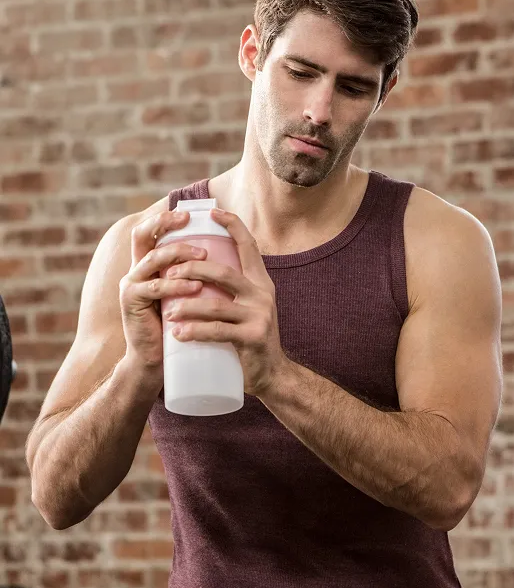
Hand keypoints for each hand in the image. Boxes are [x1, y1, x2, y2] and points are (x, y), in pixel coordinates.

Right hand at [119, 210, 206, 371]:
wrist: (155, 361)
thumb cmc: (177, 325)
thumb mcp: (184, 294)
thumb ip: (193, 274)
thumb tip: (224, 253)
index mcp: (147, 265)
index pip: (151, 232)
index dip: (165, 218)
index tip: (188, 212)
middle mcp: (135, 271)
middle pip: (143, 236)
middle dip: (165, 224)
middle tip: (189, 221)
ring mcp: (130, 286)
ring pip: (153, 260)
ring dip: (179, 255)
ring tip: (204, 256)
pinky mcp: (132, 304)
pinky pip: (155, 289)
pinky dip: (176, 286)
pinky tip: (195, 286)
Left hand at [163, 208, 288, 397]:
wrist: (273, 375)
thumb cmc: (251, 339)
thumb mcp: (248, 307)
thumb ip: (233, 290)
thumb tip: (202, 268)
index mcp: (261, 282)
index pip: (249, 246)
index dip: (233, 225)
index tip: (214, 211)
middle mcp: (262, 294)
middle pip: (223, 272)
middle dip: (192, 268)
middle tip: (169, 272)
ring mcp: (259, 316)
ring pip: (215, 304)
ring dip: (186, 306)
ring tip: (167, 311)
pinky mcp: (253, 338)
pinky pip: (217, 331)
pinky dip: (194, 332)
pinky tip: (177, 334)